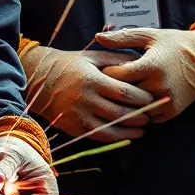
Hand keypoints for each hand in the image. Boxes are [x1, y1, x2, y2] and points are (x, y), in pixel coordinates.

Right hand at [22, 45, 153, 140]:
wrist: (41, 79)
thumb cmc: (71, 64)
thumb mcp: (93, 56)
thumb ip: (116, 58)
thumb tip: (139, 61)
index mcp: (93, 79)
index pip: (124, 92)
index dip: (141, 98)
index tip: (152, 98)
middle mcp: (86, 99)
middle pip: (120, 112)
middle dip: (139, 115)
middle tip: (151, 114)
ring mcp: (79, 115)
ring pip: (111, 128)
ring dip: (130, 130)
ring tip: (143, 129)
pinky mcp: (73, 127)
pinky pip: (98, 137)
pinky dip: (115, 138)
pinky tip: (126, 136)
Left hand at [95, 27, 194, 121]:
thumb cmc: (173, 44)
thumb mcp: (149, 35)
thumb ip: (122, 38)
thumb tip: (97, 37)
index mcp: (151, 65)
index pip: (119, 76)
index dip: (108, 73)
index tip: (104, 69)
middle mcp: (159, 85)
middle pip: (124, 95)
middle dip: (113, 90)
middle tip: (105, 84)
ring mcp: (165, 101)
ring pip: (134, 109)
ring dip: (125, 103)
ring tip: (118, 94)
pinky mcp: (171, 112)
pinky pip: (147, 117)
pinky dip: (139, 110)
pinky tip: (135, 100)